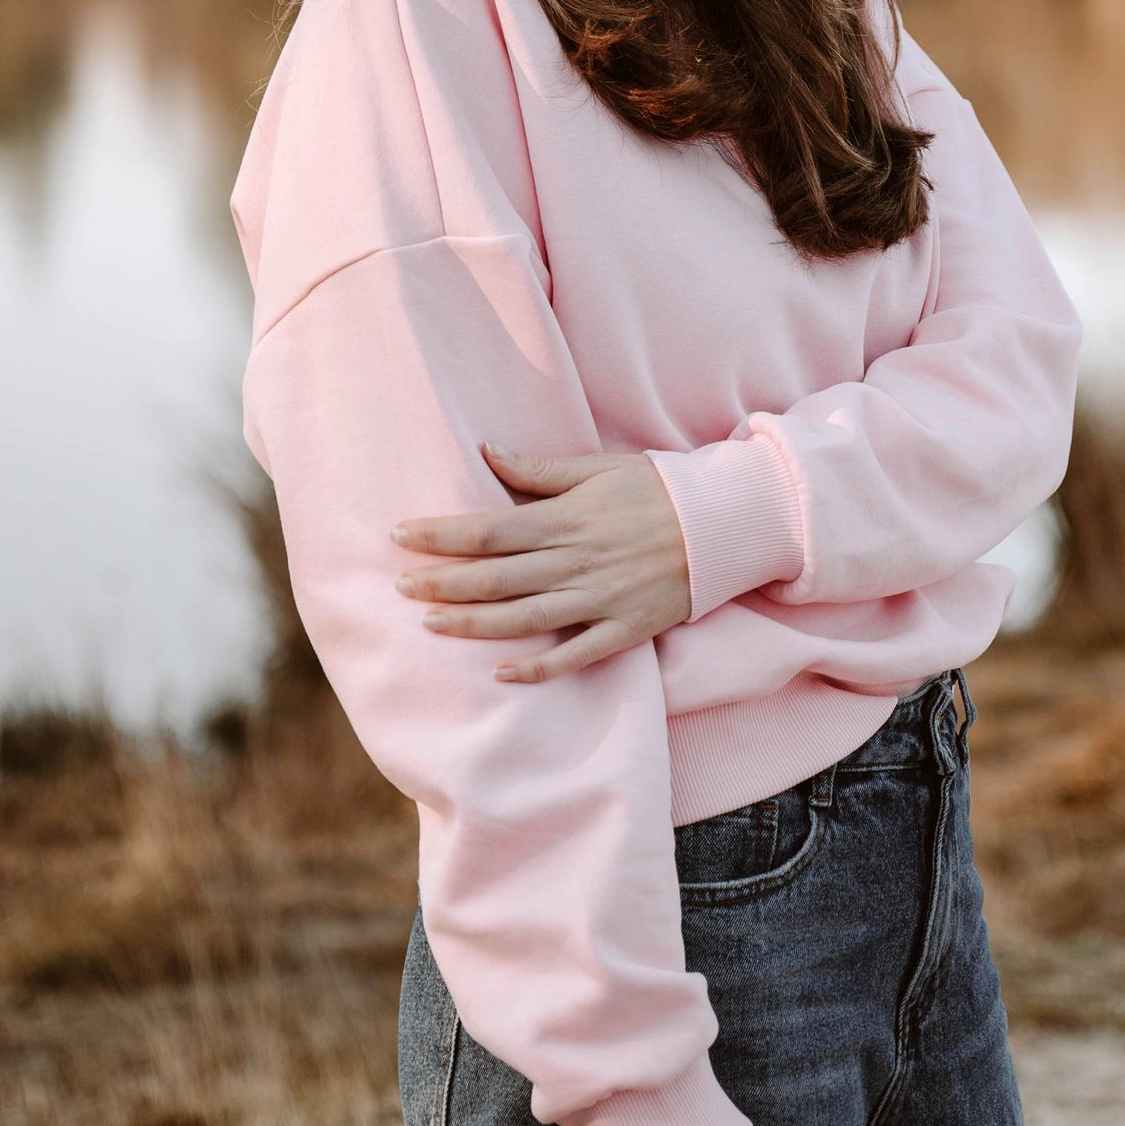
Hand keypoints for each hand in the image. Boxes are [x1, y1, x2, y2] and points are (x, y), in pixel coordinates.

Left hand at [391, 448, 692, 681]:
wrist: (726, 523)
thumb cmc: (657, 489)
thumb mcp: (600, 468)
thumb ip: (541, 468)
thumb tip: (488, 452)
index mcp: (567, 517)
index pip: (489, 529)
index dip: (441, 534)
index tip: (400, 534)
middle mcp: (577, 560)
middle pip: (496, 577)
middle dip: (442, 581)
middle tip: (398, 585)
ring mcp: (600, 598)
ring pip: (524, 618)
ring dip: (473, 623)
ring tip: (429, 623)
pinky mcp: (624, 629)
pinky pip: (575, 654)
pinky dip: (538, 667)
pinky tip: (501, 673)